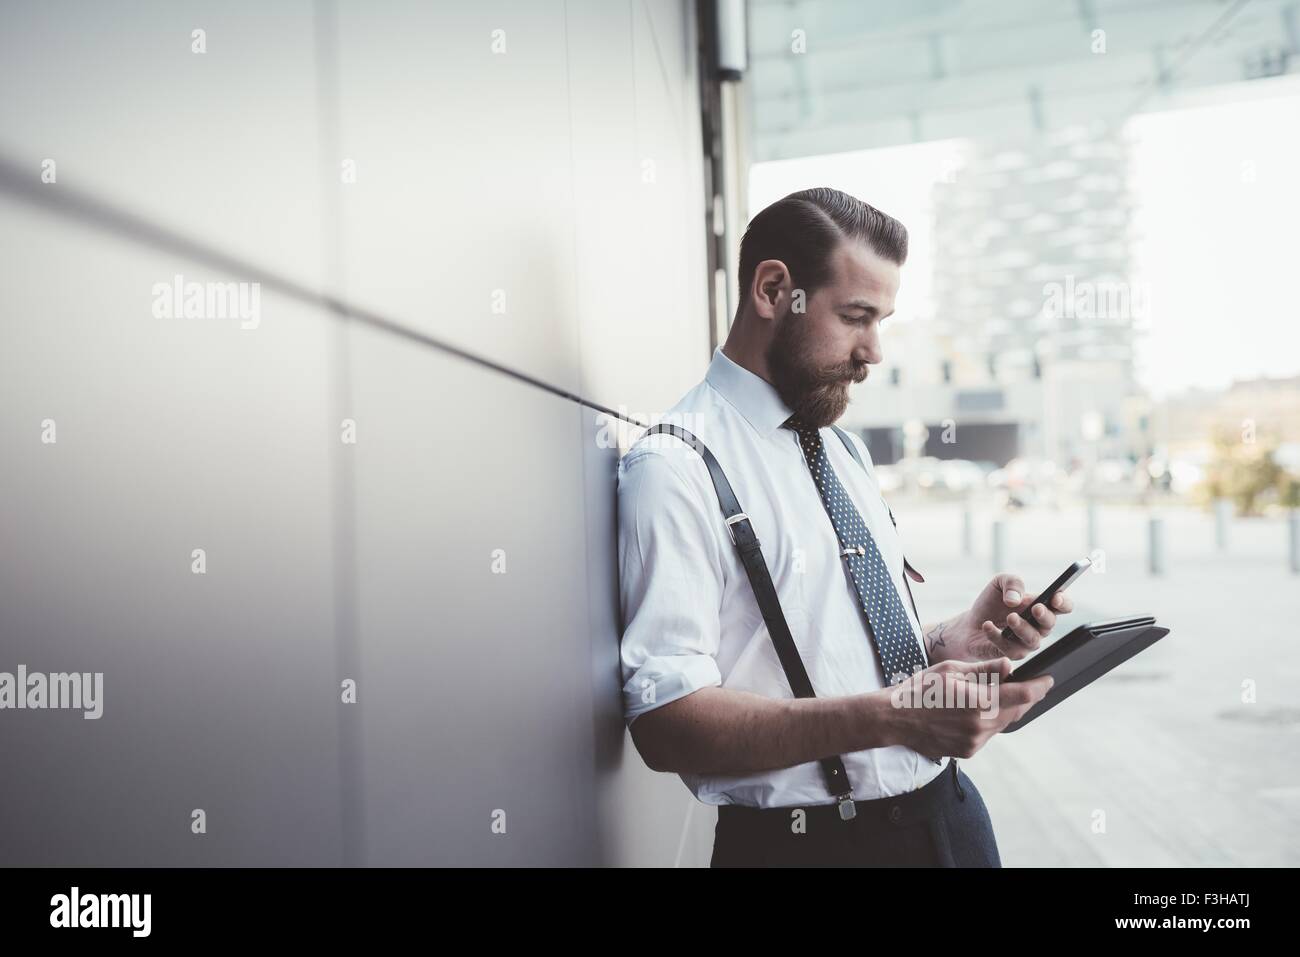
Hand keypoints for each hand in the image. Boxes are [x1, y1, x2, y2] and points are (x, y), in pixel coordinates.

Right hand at [886, 658, 1054, 759]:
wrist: (894, 719)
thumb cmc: (919, 689)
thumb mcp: (951, 671)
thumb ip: (984, 670)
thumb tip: (1009, 666)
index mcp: (978, 702)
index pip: (1022, 695)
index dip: (1039, 687)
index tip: (1048, 680)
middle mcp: (980, 726)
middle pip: (1016, 711)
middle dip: (1024, 698)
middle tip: (1027, 684)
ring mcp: (974, 741)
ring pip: (1002, 723)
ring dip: (1005, 709)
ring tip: (996, 694)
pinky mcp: (967, 751)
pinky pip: (988, 734)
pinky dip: (989, 721)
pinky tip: (976, 710)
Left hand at [929, 573, 1073, 661]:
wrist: (970, 624)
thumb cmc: (991, 603)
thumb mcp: (999, 583)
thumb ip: (1012, 582)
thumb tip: (1015, 599)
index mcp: (1041, 606)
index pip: (1063, 606)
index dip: (1063, 603)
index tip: (1056, 598)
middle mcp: (1038, 626)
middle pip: (1050, 623)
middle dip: (1044, 616)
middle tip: (1036, 608)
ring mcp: (1027, 642)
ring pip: (1032, 640)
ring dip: (1023, 628)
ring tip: (1011, 617)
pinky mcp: (1012, 653)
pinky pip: (1009, 648)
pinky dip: (996, 635)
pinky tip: (987, 625)